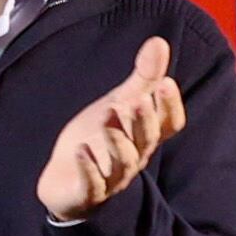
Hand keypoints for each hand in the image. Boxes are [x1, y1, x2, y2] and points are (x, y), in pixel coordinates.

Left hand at [36, 36, 182, 219]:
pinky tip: (80, 151)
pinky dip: (88, 169)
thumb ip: (142, 78)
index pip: (169, 124)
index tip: (166, 83)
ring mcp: (112, 178)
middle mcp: (134, 157)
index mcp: (145, 135)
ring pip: (123, 161)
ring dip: (116, 139)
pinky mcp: (87, 193)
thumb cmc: (99, 136)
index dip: (170, 107)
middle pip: (147, 141)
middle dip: (144, 121)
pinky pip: (93, 185)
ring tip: (107, 115)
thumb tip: (160, 41)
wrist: (65, 177)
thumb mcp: (121, 103)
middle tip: (139, 100)